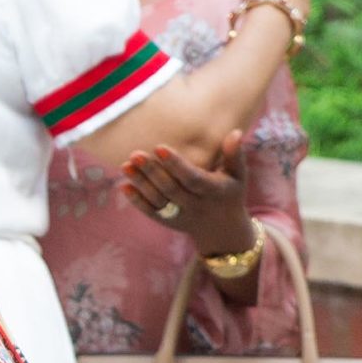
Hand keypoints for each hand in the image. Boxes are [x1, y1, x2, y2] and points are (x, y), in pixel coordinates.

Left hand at [120, 133, 254, 254]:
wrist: (223, 230)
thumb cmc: (230, 193)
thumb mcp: (238, 175)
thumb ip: (234, 155)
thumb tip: (236, 132)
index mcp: (213, 191)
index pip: (192, 178)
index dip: (176, 165)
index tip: (159, 147)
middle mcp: (196, 206)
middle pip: (171, 189)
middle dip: (152, 172)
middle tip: (135, 154)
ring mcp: (180, 216)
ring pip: (158, 201)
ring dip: (141, 184)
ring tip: (126, 165)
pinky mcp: (168, 221)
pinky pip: (151, 212)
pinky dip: (137, 201)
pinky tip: (123, 186)